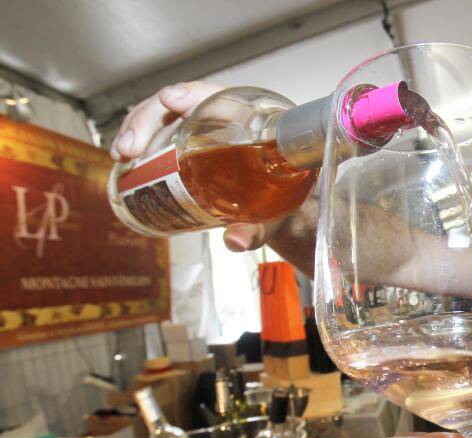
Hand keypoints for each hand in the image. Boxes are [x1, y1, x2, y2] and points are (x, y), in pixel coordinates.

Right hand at [111, 81, 315, 272]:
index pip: (217, 96)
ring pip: (161, 119)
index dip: (191, 94)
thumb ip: (257, 228)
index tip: (172, 100)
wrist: (278, 205)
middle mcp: (219, 119)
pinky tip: (125, 164)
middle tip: (130, 149)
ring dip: (136, 132)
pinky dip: (139, 147)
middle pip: (179, 105)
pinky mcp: (184, 146)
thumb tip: (236, 242)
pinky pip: (157, 137)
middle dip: (148, 121)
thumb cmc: (280, 198)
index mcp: (249, 120)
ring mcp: (198, 130)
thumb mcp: (273, 213)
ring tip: (123, 157)